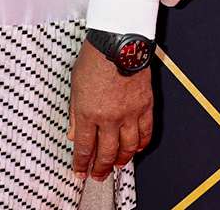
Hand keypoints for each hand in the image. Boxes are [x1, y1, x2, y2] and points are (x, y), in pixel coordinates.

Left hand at [68, 44, 153, 181]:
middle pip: (107, 152)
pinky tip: (136, 149)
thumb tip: (74, 134)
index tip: (79, 171)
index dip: (82, 163)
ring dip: (122, 160)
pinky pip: (145, 133)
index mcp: (89, 112)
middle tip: (98, 175)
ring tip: (117, 166)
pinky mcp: (145, 107)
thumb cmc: (94, 59)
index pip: (85, 147)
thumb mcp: (75, 86)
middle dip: (101, 168)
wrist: (117, 44)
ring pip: (128, 148)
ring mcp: (129, 114)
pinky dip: (141, 144)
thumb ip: (75, 113)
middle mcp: (110, 117)